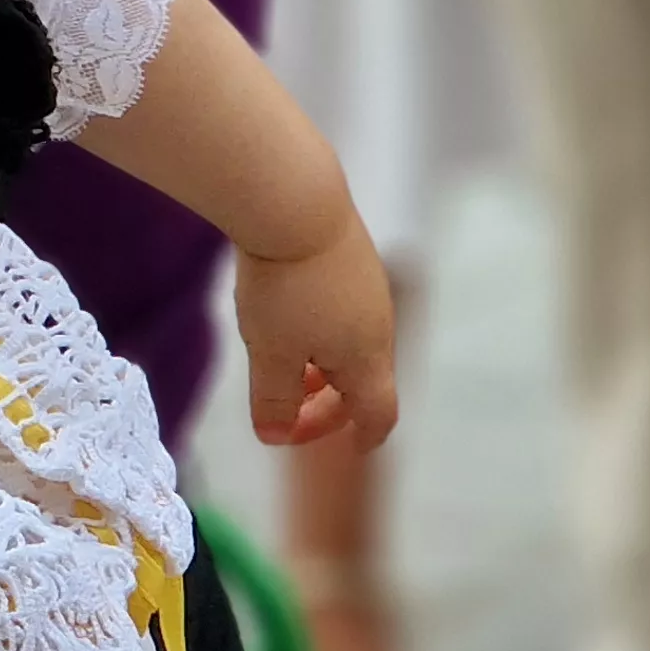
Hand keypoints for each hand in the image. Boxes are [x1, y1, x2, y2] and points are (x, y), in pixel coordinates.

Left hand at [235, 226, 398, 449]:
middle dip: (329, 406)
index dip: (365, 436)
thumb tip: (275, 436)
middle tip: (290, 414)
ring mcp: (368, 287)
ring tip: (285, 369)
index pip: (379, 412)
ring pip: (352, 344)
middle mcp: (379, 325)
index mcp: (367, 358)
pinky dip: (320, 333)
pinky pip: (343, 311)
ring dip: (322, 368)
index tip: (354, 449)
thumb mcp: (270, 352)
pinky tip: (286, 318)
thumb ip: (274, 398)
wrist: (295, 201)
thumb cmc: (284, 286)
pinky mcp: (352, 257)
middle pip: (364, 381)